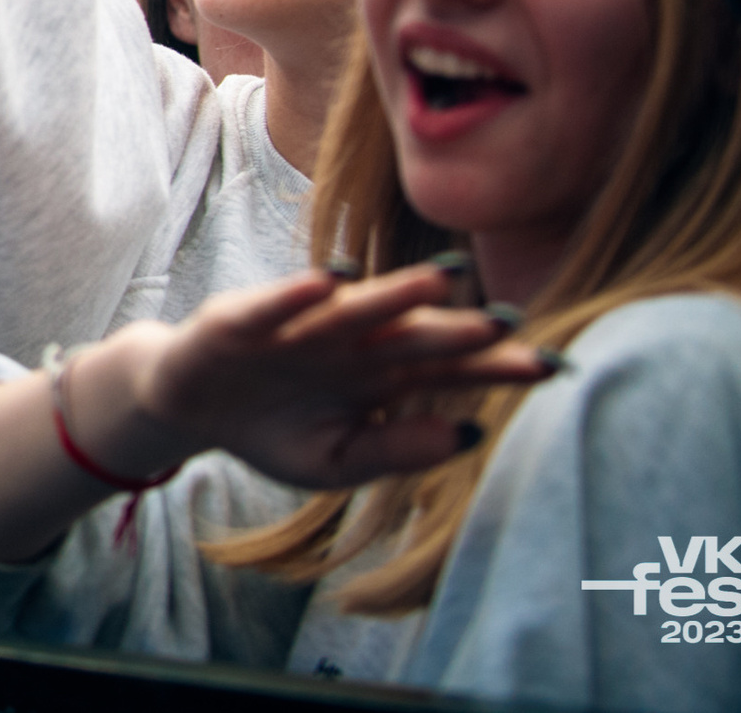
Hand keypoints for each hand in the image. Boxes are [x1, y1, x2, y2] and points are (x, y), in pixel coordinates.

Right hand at [122, 261, 553, 489]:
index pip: (449, 367)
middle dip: (458, 327)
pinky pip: (275, 304)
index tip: (553, 367)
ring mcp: (298, 326)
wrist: (188, 410)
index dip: (497, 366)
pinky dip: (298, 294)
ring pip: (354, 308)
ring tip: (441, 279)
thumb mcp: (338, 462)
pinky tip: (331, 280)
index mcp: (380, 374)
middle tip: (510, 320)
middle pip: (412, 333)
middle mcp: (348, 341)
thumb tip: (473, 432)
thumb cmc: (272, 430)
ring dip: (394, 293)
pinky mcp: (243, 320)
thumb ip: (400, 450)